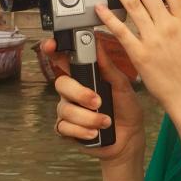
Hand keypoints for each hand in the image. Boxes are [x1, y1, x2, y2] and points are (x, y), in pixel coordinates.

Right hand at [43, 38, 144, 163]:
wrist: (130, 137)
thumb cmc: (126, 108)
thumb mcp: (122, 85)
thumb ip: (107, 66)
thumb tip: (97, 43)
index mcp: (84, 76)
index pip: (63, 60)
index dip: (53, 51)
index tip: (51, 45)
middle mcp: (72, 92)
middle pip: (61, 84)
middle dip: (80, 93)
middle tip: (98, 102)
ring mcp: (67, 110)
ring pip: (65, 109)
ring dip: (87, 117)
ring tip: (106, 122)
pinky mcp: (66, 130)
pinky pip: (64, 127)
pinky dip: (81, 130)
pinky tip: (94, 133)